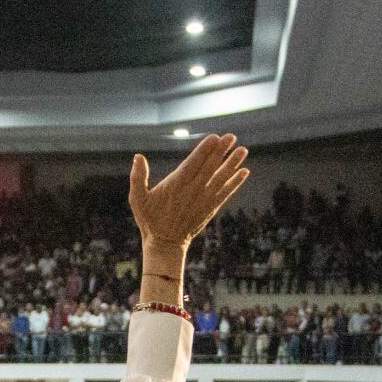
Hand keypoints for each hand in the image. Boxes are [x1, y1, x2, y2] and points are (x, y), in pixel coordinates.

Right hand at [128, 134, 249, 249]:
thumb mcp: (137, 199)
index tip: (214, 138)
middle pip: (209, 168)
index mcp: (175, 186)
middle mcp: (192, 192)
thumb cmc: (150, 219)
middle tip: (231, 136)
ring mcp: (203, 201)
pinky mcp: (210, 208)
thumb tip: (137, 157)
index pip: (192, 165)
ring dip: (232, 164)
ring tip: (243, 150)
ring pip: (220, 179)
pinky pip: (225, 193)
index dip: (204, 151)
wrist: (165, 244)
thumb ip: (137, 178)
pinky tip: (245, 171)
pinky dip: (235, 183)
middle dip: (221, 152)